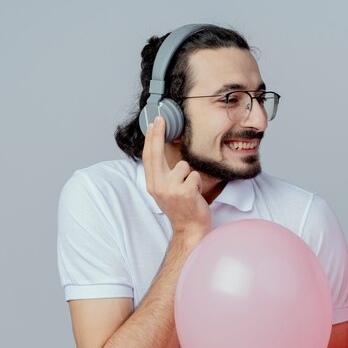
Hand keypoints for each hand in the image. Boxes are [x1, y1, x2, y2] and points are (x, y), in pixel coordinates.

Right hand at [142, 116, 211, 243]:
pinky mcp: (185, 192)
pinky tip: (196, 195)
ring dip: (190, 176)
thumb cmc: (182, 209)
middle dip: (158, 134)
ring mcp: (170, 190)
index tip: (152, 124)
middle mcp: (158, 186)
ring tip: (190, 190)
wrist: (190, 229)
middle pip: (156, 154)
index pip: (149, 158)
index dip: (151, 139)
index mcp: (152, 185)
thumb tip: (165, 153)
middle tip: (161, 118)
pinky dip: (198, 184)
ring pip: (183, 166)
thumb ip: (164, 175)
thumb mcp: (166, 192)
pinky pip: (195, 175)